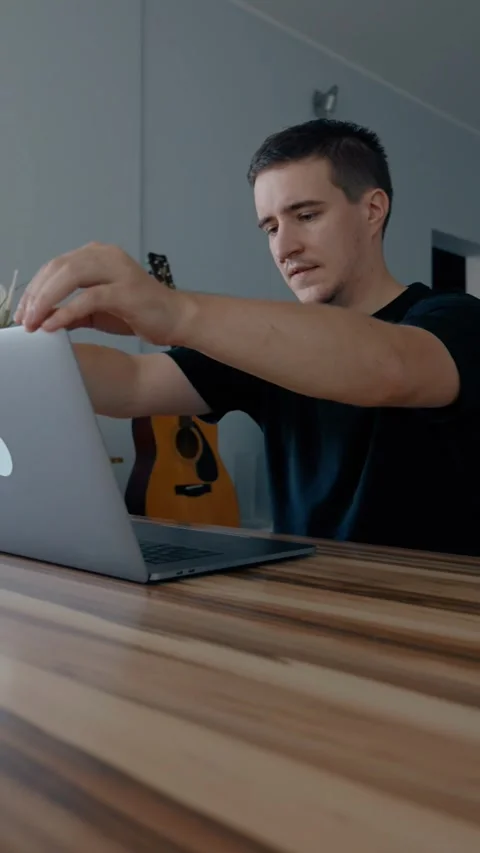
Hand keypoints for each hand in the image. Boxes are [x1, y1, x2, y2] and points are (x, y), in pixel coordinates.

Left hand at [14, 242, 188, 344]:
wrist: (176, 319)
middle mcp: (106, 255)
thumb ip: (72, 310)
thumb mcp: (98, 311)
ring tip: (33, 323)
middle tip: (23, 319)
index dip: (34, 288)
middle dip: (35, 295)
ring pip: (69, 277)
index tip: (22, 312)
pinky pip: (88, 298)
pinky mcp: (126, 290)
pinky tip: (53, 327)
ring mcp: (117, 270)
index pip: (55, 265)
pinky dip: (66, 313)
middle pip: (58, 267)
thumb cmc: (140, 313)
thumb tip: (42, 319)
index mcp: (97, 255)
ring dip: (46, 301)